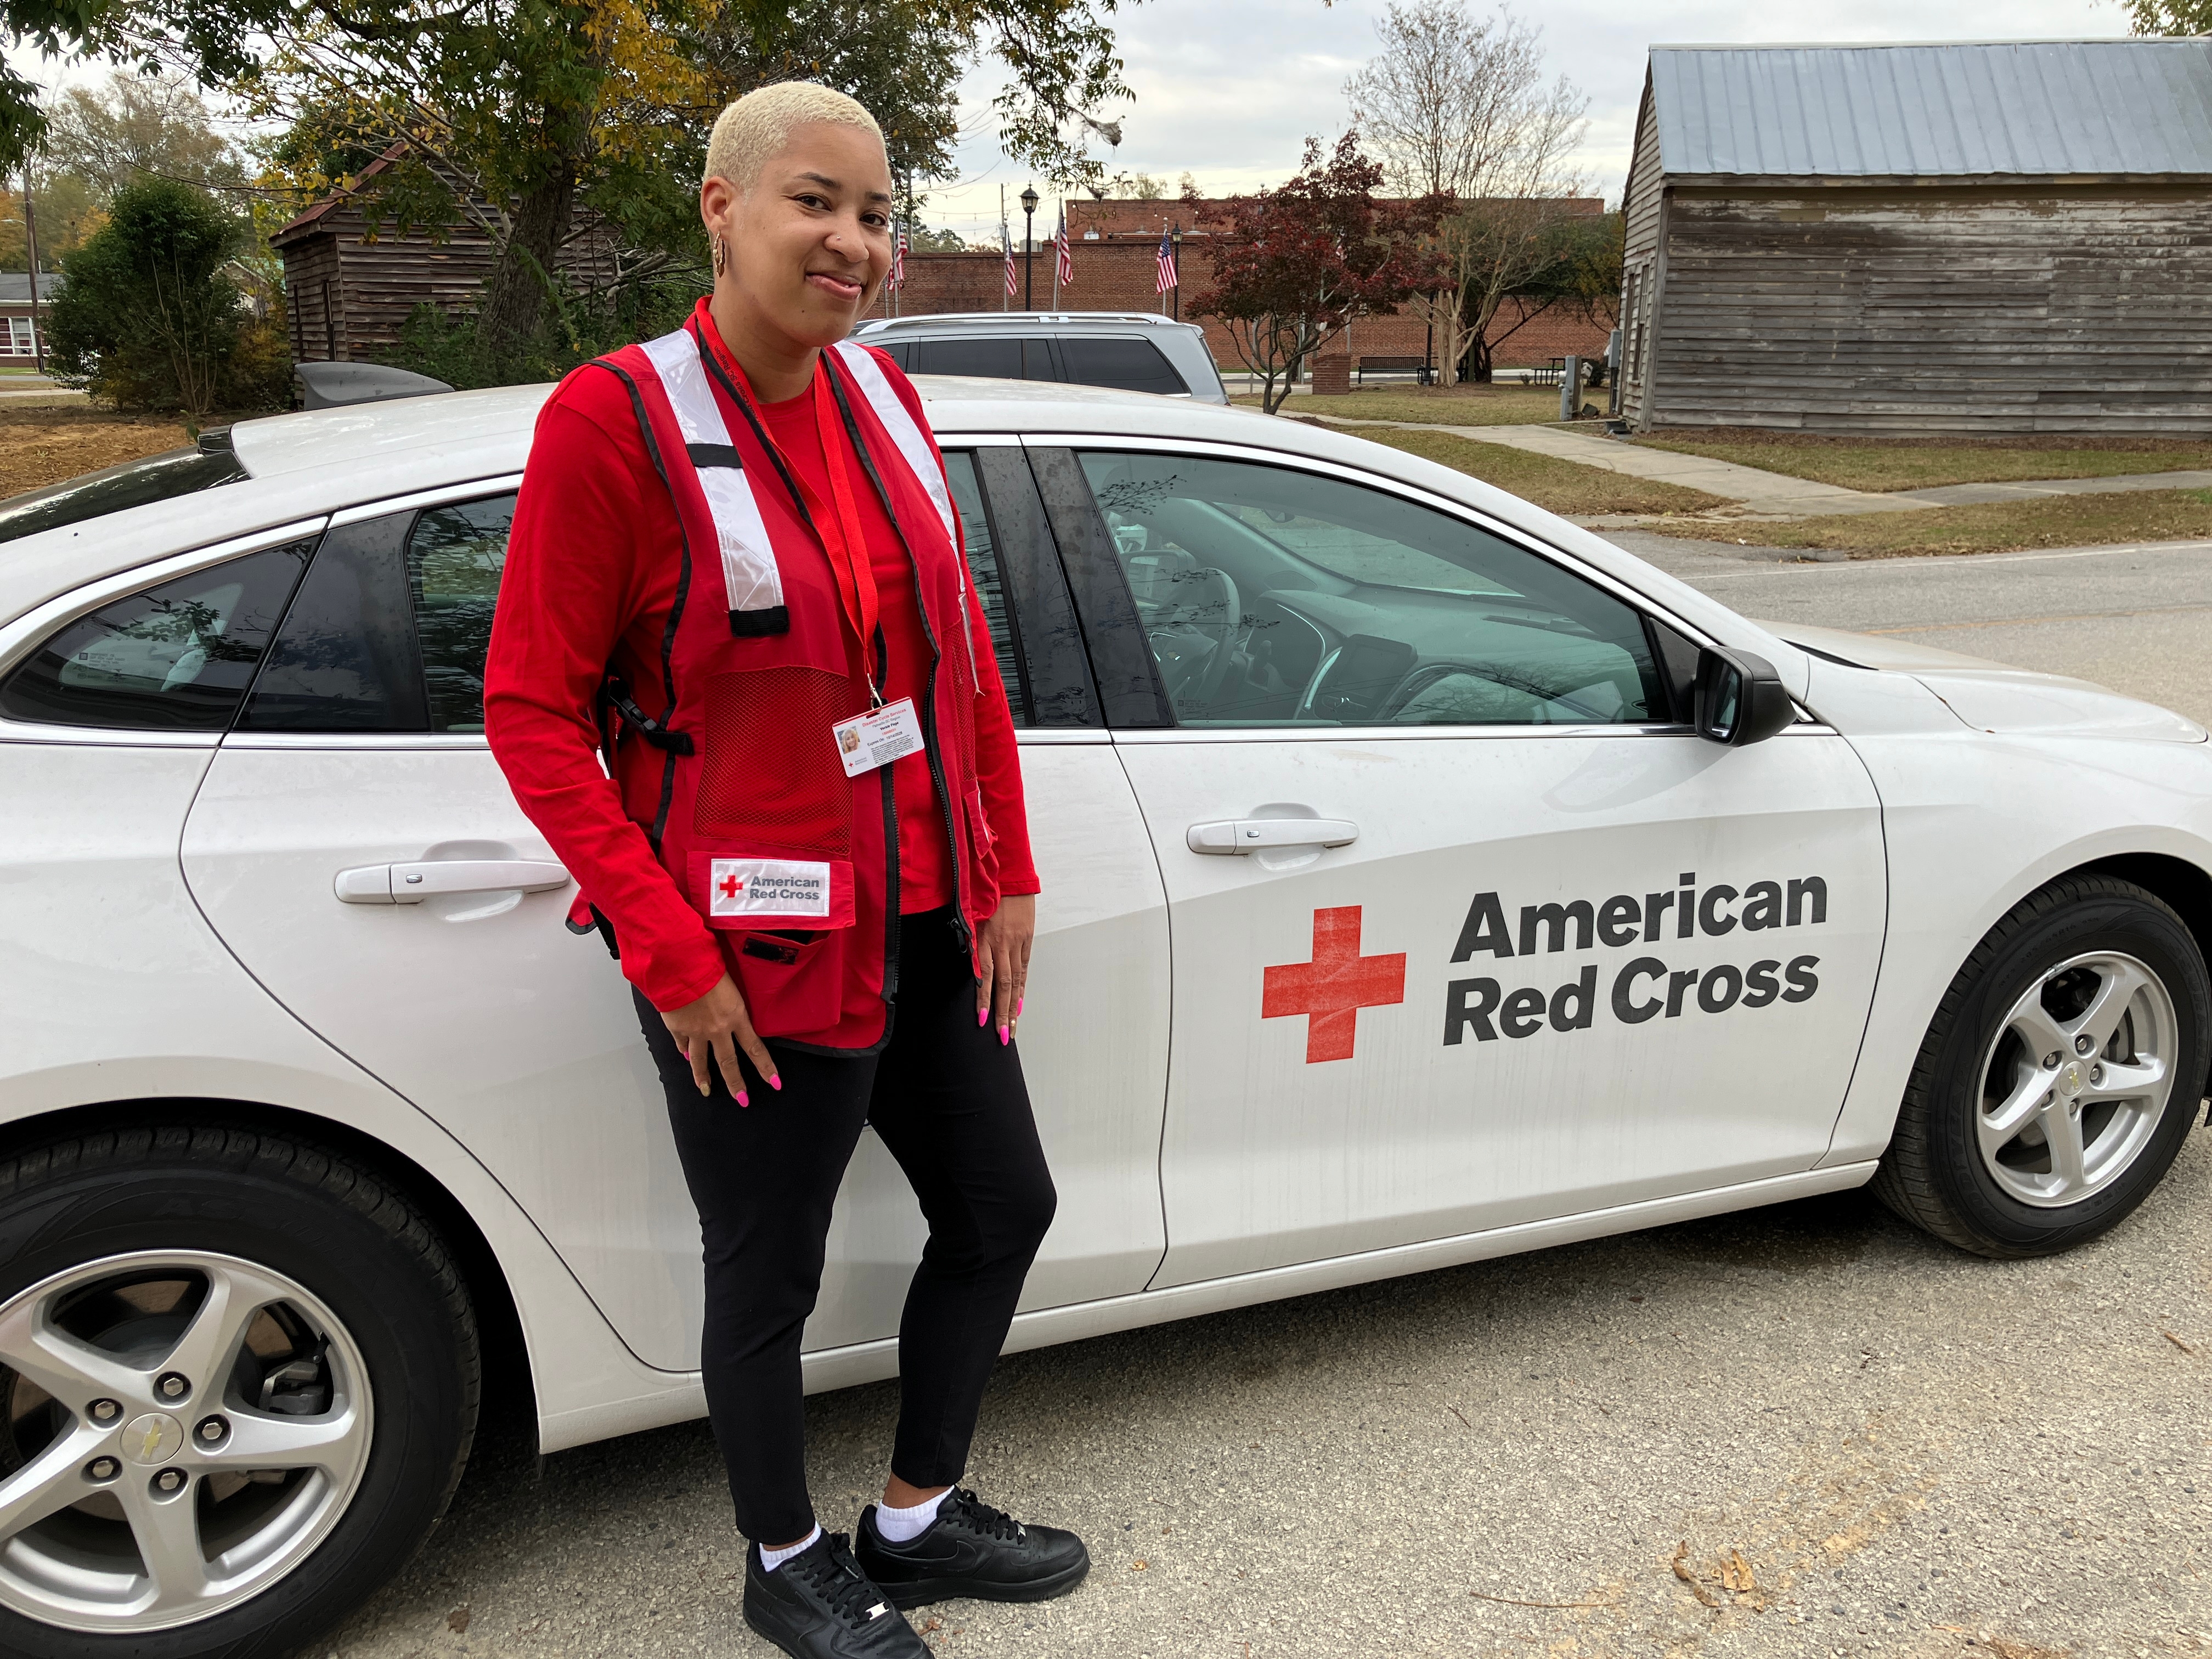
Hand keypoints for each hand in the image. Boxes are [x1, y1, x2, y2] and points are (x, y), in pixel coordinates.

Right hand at [661, 973, 780, 1103]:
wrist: (680, 965)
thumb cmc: (710, 966)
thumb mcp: (732, 985)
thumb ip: (734, 1004)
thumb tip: (734, 1014)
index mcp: (736, 1017)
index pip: (755, 1048)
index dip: (765, 1067)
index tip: (774, 1083)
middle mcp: (717, 1029)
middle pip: (728, 1063)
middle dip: (736, 1084)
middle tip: (742, 1100)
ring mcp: (695, 1031)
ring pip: (700, 1060)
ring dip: (703, 1077)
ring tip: (706, 1090)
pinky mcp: (677, 1027)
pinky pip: (681, 1043)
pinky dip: (683, 1050)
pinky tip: (684, 1057)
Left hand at [973, 894, 1034, 1044]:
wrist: (1012, 873)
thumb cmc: (987, 892)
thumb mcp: (972, 914)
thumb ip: (970, 940)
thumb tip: (968, 966)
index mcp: (986, 937)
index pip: (985, 976)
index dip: (984, 999)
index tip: (982, 1020)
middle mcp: (1003, 943)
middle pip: (1003, 984)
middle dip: (1002, 1013)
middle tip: (1002, 1036)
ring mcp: (1018, 942)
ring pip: (1016, 980)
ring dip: (1013, 1006)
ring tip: (1012, 1027)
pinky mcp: (1027, 939)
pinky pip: (1024, 968)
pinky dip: (1021, 988)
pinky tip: (1019, 1003)